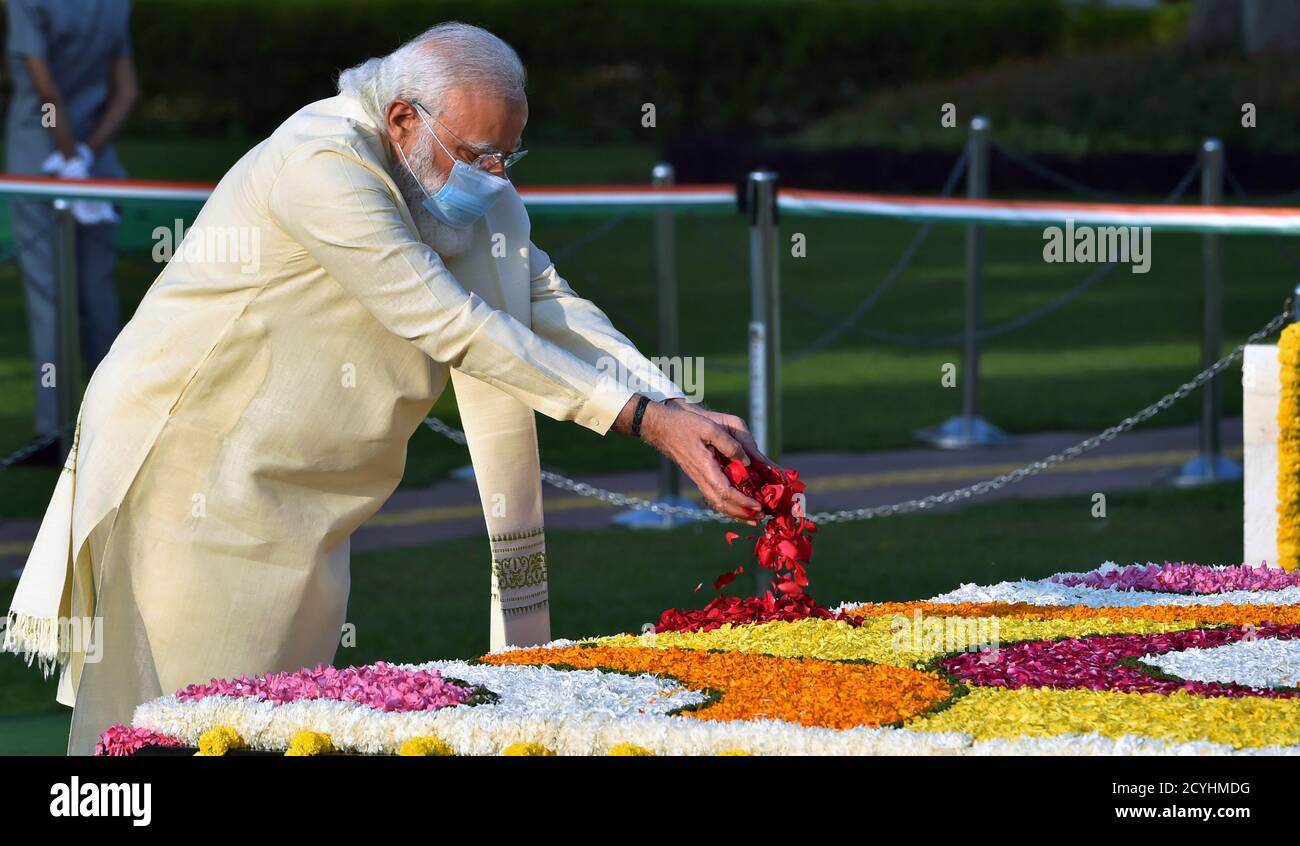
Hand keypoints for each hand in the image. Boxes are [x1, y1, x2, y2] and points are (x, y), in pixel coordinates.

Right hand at [620, 396, 761, 523]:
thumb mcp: (710, 427)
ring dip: (734, 512)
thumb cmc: (684, 424)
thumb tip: (746, 461)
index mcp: (705, 468)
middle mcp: (700, 477)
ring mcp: (698, 478)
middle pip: (721, 504)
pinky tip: (735, 506)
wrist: (660, 426)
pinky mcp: (698, 475)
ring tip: (751, 518)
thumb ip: (730, 444)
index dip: (743, 502)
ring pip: (716, 502)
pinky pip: (713, 495)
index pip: (725, 493)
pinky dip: (726, 504)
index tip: (758, 505)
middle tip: (760, 517)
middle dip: (741, 513)